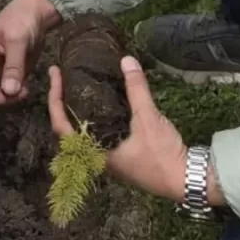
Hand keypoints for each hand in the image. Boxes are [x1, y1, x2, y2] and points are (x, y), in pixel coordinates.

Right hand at [0, 0, 59, 105]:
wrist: (38, 13)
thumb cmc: (23, 20)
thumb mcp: (18, 41)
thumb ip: (13, 66)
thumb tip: (9, 92)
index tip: (2, 98)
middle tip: (18, 95)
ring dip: (7, 97)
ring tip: (25, 91)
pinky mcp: (7, 73)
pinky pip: (6, 90)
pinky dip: (14, 94)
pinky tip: (26, 89)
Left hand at [49, 57, 188, 201]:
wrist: (185, 179)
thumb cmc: (162, 154)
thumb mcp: (148, 118)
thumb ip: (136, 89)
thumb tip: (126, 60)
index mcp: (94, 152)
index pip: (61, 125)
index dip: (55, 98)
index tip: (55, 73)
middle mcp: (96, 156)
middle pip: (69, 127)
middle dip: (62, 100)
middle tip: (62, 75)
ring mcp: (108, 157)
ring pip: (84, 130)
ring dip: (77, 107)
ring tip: (77, 83)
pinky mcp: (121, 154)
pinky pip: (99, 131)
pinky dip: (95, 114)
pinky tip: (102, 100)